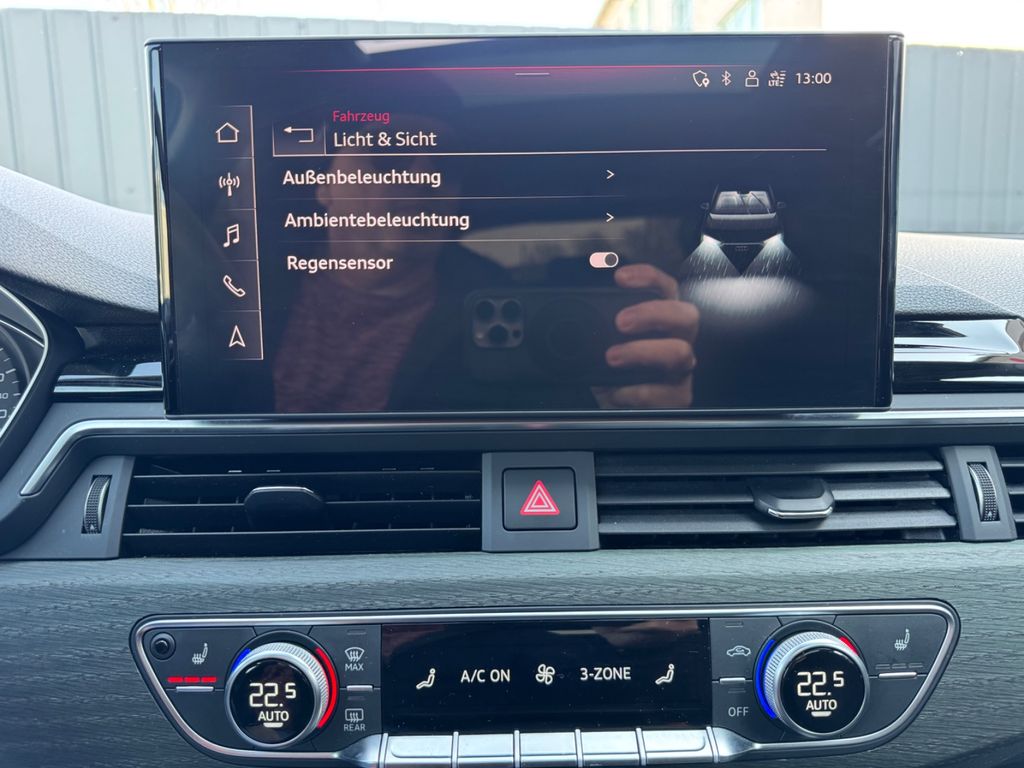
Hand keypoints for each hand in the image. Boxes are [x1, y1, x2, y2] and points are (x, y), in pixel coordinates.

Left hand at [594, 264, 698, 408]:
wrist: (608, 409)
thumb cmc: (608, 371)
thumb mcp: (598, 344)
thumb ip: (593, 327)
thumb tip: (570, 312)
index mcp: (660, 321)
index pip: (666, 289)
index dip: (649, 278)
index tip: (620, 278)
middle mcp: (677, 340)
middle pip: (686, 315)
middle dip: (653, 313)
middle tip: (620, 321)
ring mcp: (680, 369)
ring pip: (680, 353)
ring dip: (642, 351)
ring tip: (611, 357)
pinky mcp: (676, 397)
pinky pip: (664, 392)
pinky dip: (635, 391)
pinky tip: (615, 392)